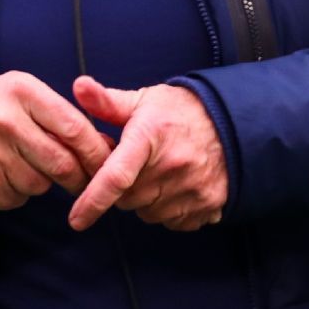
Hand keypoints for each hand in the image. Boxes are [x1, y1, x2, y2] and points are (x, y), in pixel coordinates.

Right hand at [0, 72, 110, 210]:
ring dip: (40, 182)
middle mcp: (6, 122)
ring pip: (39, 185)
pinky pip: (15, 199)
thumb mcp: (17, 90)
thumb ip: (55, 112)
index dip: (96, 151)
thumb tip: (99, 146)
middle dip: (78, 178)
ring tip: (20, 162)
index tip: (108, 163)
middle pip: (61, 164)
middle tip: (82, 181)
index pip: (74, 127)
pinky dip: (15, 192)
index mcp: (21, 92)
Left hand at [67, 76, 227, 231]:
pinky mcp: (208, 206)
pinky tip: (175, 185)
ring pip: (148, 212)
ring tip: (157, 172)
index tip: (76, 219)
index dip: (93, 200)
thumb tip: (78, 86)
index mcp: (149, 136)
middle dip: (122, 188)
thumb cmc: (181, 111)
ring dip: (144, 200)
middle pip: (127, 198)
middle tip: (134, 166)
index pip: (116, 175)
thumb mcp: (144, 100)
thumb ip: (107, 101)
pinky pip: (172, 221)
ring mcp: (192, 189)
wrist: (233, 122)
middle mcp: (172, 166)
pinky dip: (167, 209)